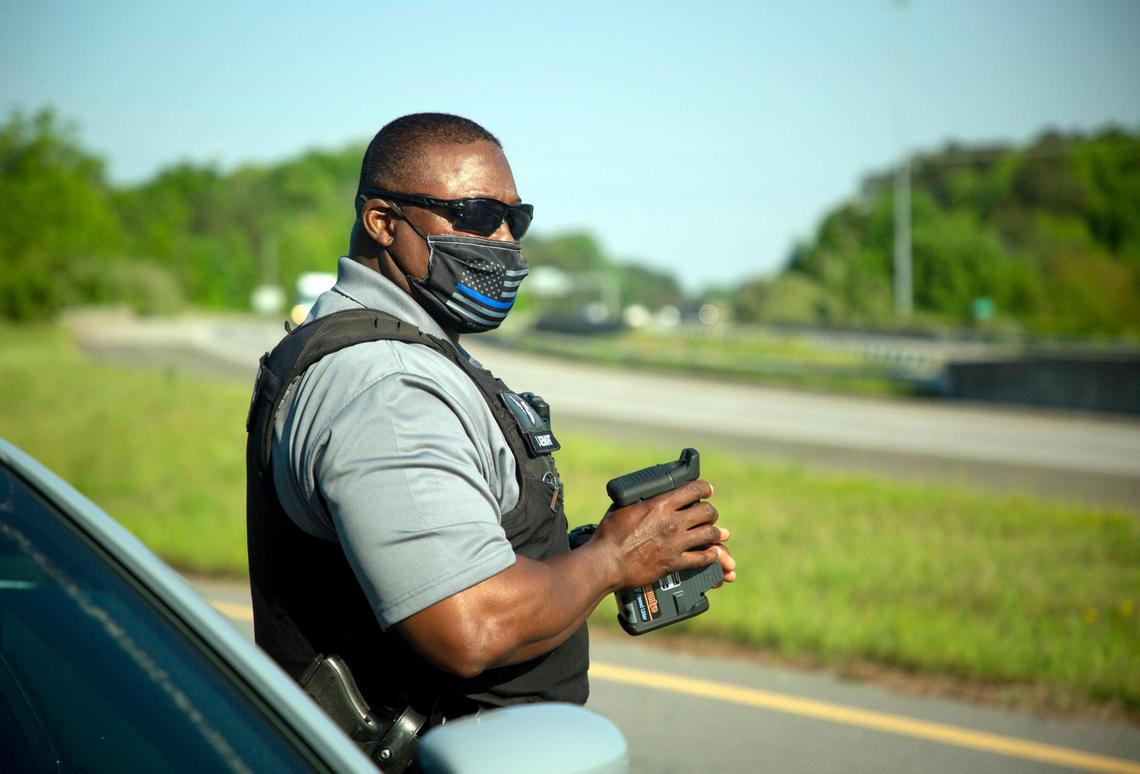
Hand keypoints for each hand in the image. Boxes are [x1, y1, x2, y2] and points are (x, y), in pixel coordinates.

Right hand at [591, 479, 728, 589]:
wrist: (606, 562)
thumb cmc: (610, 534)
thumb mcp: (624, 507)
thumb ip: (642, 501)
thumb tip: (648, 496)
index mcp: (660, 504)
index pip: (693, 489)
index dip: (704, 488)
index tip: (707, 490)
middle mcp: (672, 522)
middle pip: (707, 511)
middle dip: (711, 512)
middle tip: (709, 514)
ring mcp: (675, 543)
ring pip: (710, 534)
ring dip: (716, 532)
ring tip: (717, 533)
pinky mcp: (674, 562)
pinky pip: (702, 559)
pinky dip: (711, 555)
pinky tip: (712, 553)